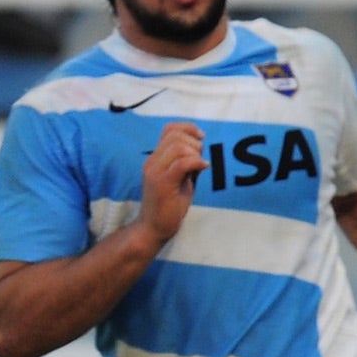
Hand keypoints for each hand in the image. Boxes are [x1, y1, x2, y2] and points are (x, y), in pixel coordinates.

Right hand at [139, 121, 204, 243]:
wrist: (152, 228)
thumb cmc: (169, 206)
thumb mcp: (182, 180)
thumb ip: (188, 164)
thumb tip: (201, 149)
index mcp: (156, 158)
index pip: (169, 129)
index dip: (188, 128)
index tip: (202, 137)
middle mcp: (153, 161)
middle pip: (175, 135)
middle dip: (194, 143)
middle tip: (200, 160)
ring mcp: (155, 171)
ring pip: (179, 147)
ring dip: (196, 154)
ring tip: (199, 168)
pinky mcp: (162, 183)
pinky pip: (182, 163)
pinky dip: (196, 162)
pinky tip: (203, 168)